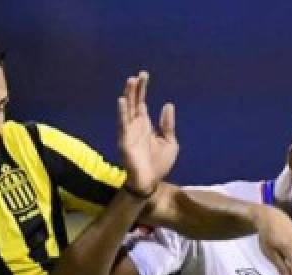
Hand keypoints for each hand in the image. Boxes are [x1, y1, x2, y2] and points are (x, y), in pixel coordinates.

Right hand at [117, 71, 177, 198]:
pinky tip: (122, 100)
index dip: (143, 89)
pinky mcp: (125, 141)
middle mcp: (136, 126)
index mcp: (146, 125)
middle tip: (139, 74)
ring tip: (130, 81)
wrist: (150, 182)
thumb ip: (168, 125)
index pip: (142, 102)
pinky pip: (122, 124)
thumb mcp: (170, 143)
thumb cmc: (159, 164)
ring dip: (128, 95)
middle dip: (135, 88)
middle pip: (133, 102)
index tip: (144, 75)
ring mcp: (129, 133)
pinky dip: (122, 112)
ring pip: (127, 110)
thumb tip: (168, 104)